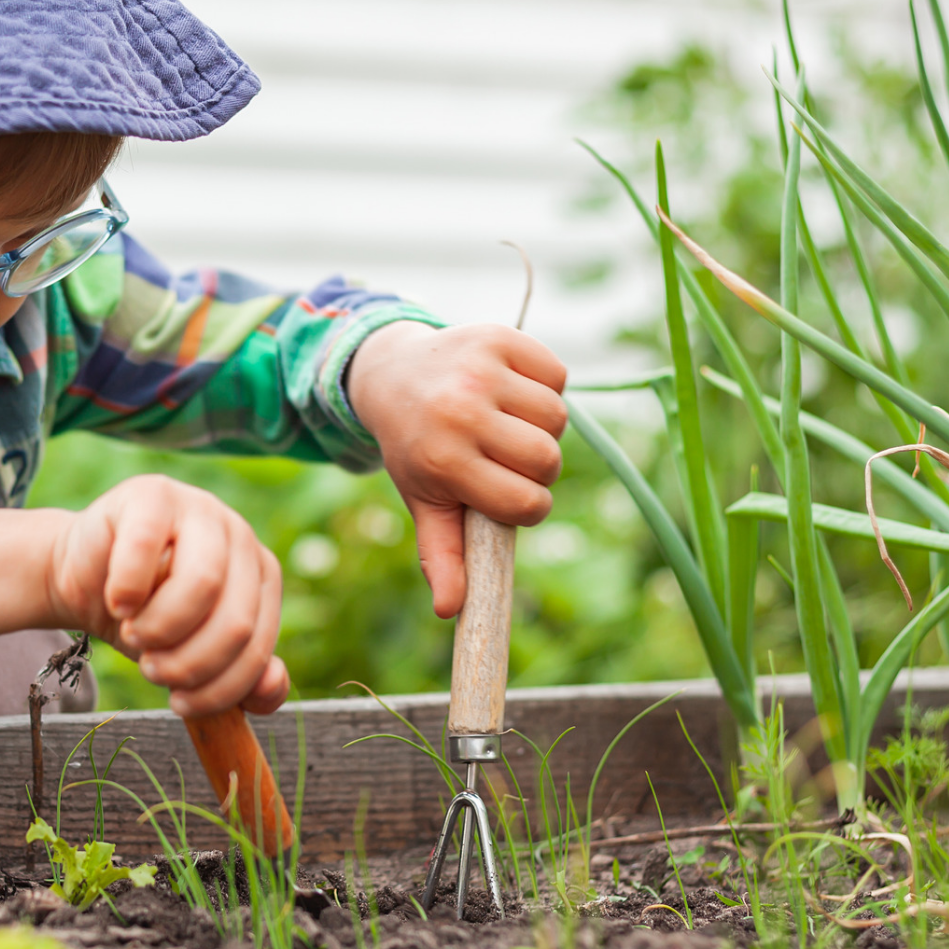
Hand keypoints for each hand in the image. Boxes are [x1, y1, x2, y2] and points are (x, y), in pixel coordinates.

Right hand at [48, 475, 289, 717]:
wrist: (86, 576)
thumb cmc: (145, 617)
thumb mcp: (194, 654)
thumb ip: (240, 679)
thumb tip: (271, 686)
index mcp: (261, 576)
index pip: (258, 646)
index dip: (220, 688)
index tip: (180, 703)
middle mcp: (240, 537)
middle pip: (236, 621)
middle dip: (190, 663)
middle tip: (153, 669)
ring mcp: (200, 508)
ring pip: (204, 583)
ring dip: (161, 628)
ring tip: (134, 633)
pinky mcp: (153, 494)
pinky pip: (146, 548)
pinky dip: (127, 589)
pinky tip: (117, 601)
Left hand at [346, 321, 567, 617]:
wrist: (391, 374)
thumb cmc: (417, 447)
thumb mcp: (424, 500)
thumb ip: (442, 556)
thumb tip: (452, 611)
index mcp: (444, 462)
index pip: (527, 503)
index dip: (527, 506)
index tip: (508, 495)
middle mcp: (460, 413)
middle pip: (548, 460)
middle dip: (537, 466)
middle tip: (506, 456)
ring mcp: (478, 371)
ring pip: (557, 417)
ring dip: (542, 425)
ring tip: (507, 422)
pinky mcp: (496, 337)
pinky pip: (557, 374)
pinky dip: (544, 385)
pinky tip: (512, 390)